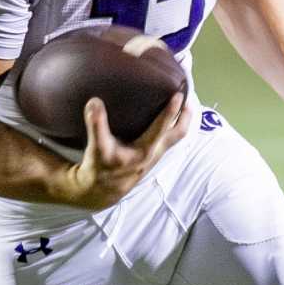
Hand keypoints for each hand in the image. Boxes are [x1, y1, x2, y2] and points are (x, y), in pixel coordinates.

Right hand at [54, 92, 189, 209]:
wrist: (102, 190)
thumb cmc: (100, 168)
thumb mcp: (96, 148)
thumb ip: (96, 124)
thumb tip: (95, 101)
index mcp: (144, 151)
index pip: (162, 128)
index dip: (170, 111)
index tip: (178, 94)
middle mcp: (154, 153)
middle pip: (179, 133)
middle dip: (186, 115)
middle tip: (189, 94)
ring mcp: (155, 154)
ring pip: (176, 136)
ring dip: (182, 119)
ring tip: (184, 101)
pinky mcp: (151, 154)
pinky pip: (169, 137)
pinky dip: (173, 125)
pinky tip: (168, 115)